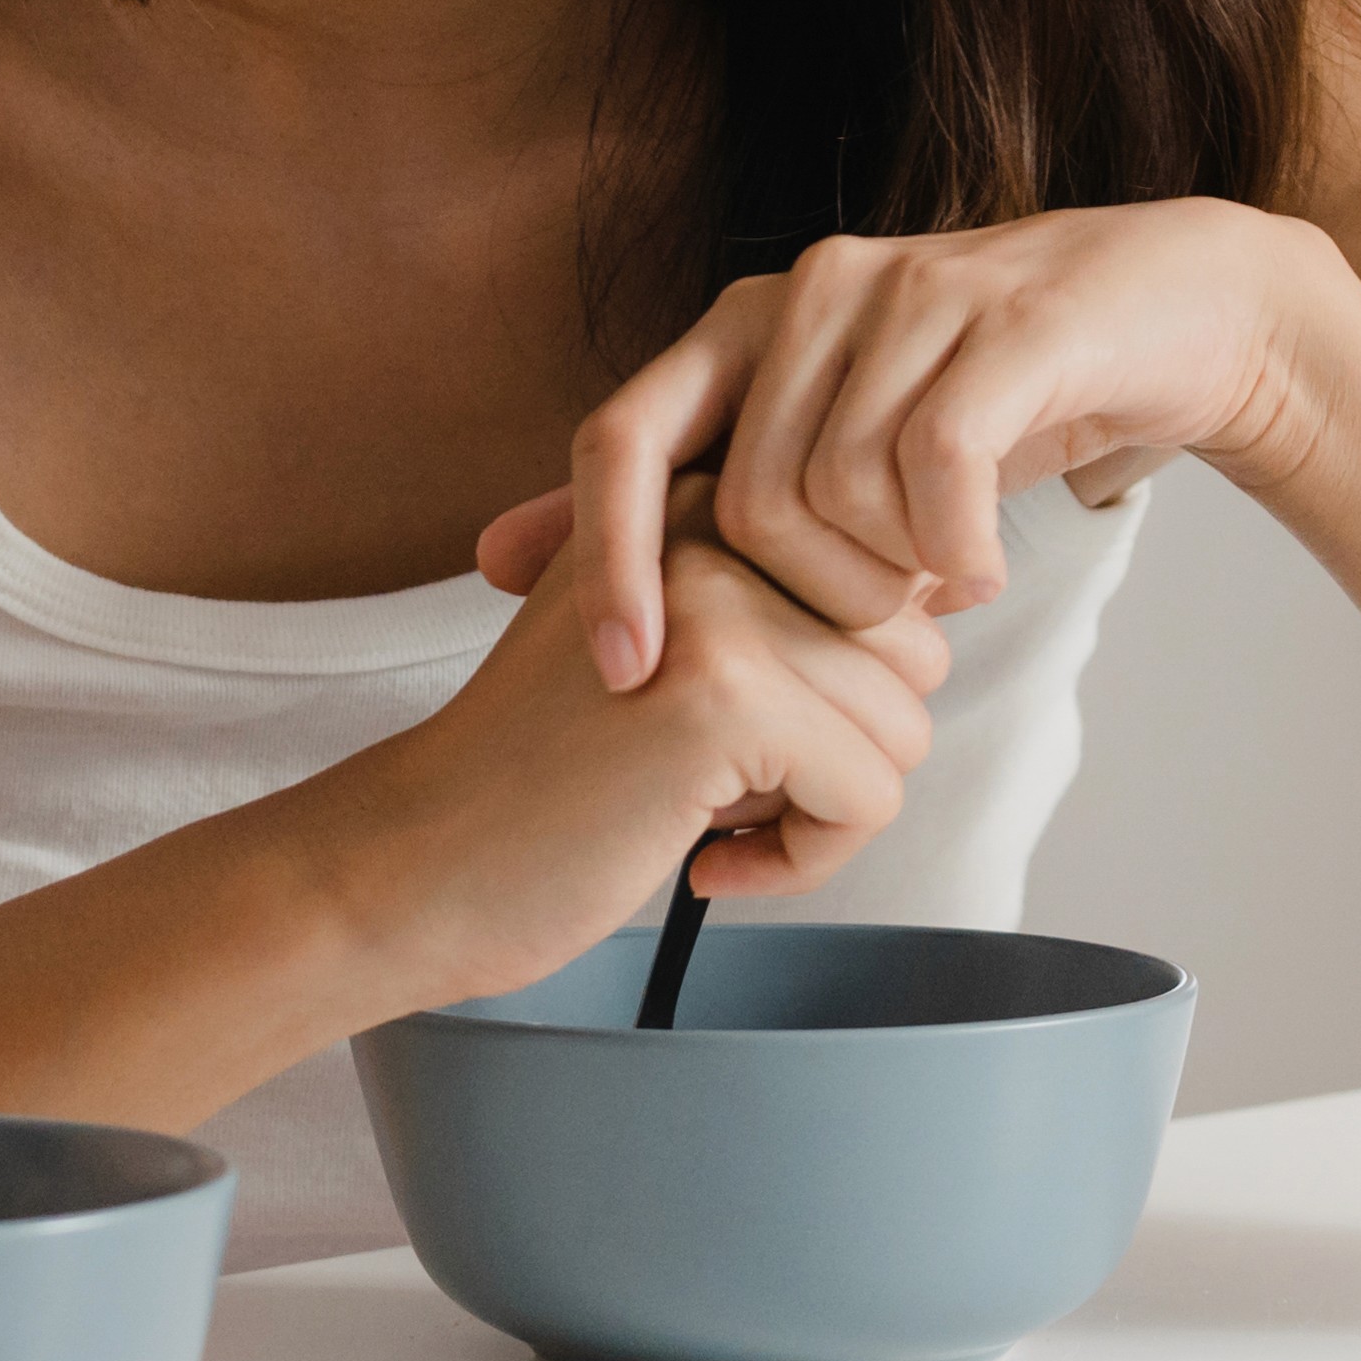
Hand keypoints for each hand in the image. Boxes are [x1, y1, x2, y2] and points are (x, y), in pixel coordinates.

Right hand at [324, 499, 957, 1013]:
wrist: (415, 863)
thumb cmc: (539, 779)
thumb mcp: (659, 645)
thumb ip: (774, 601)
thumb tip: (946, 594)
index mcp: (692, 497)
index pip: (881, 579)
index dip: (838, 687)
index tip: (740, 737)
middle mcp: (711, 526)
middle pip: (912, 649)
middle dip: (845, 749)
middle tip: (726, 792)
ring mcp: (719, 604)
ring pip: (905, 725)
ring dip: (826, 811)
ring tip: (708, 820)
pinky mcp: (726, 695)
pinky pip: (869, 796)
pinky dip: (808, 859)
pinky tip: (707, 860)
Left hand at [520, 204, 1318, 686]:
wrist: (1174, 311)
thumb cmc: (988, 404)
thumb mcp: (821, 454)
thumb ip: (668, 503)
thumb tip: (494, 559)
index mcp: (743, 323)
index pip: (619, 437)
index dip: (603, 562)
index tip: (625, 677)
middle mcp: (805, 290)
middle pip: (738, 503)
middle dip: (801, 603)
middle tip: (874, 618)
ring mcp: (905, 293)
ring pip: (835, 497)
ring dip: (892, 580)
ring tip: (940, 579)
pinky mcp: (1001, 321)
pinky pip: (934, 473)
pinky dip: (957, 551)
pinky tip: (982, 565)